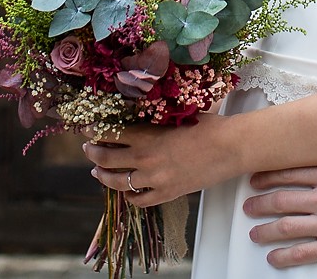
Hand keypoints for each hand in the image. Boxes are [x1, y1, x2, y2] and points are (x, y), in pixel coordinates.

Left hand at [83, 118, 242, 207]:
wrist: (231, 147)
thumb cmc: (209, 126)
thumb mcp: (176, 116)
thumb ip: (154, 120)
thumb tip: (137, 117)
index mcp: (147, 135)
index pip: (110, 134)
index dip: (94, 131)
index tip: (85, 129)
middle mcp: (146, 159)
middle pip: (106, 159)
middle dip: (93, 153)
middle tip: (88, 149)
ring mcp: (155, 179)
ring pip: (118, 182)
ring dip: (104, 176)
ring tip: (98, 172)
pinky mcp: (167, 193)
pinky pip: (139, 199)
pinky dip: (129, 196)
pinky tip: (126, 192)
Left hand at [242, 159, 316, 267]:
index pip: (291, 171)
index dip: (270, 176)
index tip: (258, 178)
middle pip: (281, 198)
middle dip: (260, 202)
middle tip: (249, 205)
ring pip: (284, 226)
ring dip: (265, 230)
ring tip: (255, 233)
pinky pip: (301, 252)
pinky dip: (283, 256)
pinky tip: (274, 258)